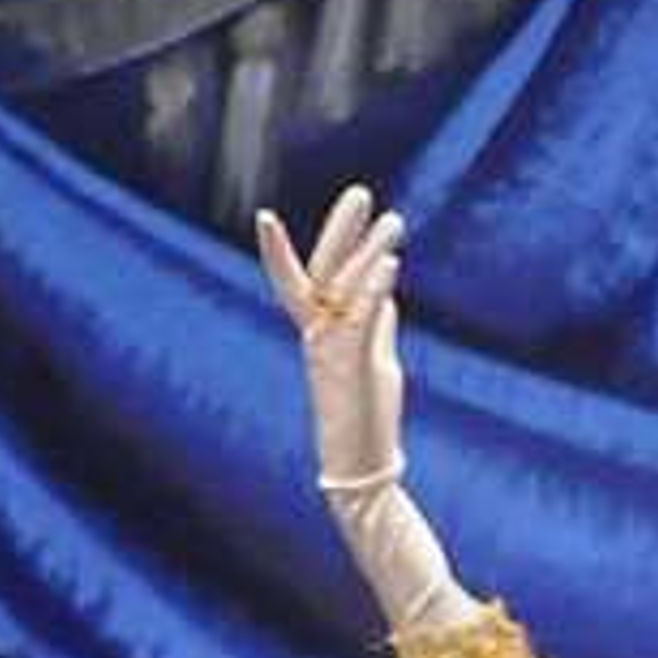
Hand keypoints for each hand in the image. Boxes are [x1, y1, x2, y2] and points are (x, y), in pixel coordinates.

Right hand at [253, 184, 408, 507]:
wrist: (364, 465)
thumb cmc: (369, 415)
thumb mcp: (375, 360)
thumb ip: (376, 326)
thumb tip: (386, 295)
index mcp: (320, 333)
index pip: (297, 282)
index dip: (279, 250)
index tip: (263, 215)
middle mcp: (318, 336)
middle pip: (322, 272)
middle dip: (339, 230)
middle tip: (360, 192)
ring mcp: (332, 351)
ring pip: (345, 290)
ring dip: (368, 251)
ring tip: (394, 220)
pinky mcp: (354, 368)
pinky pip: (362, 321)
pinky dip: (375, 290)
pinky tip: (390, 264)